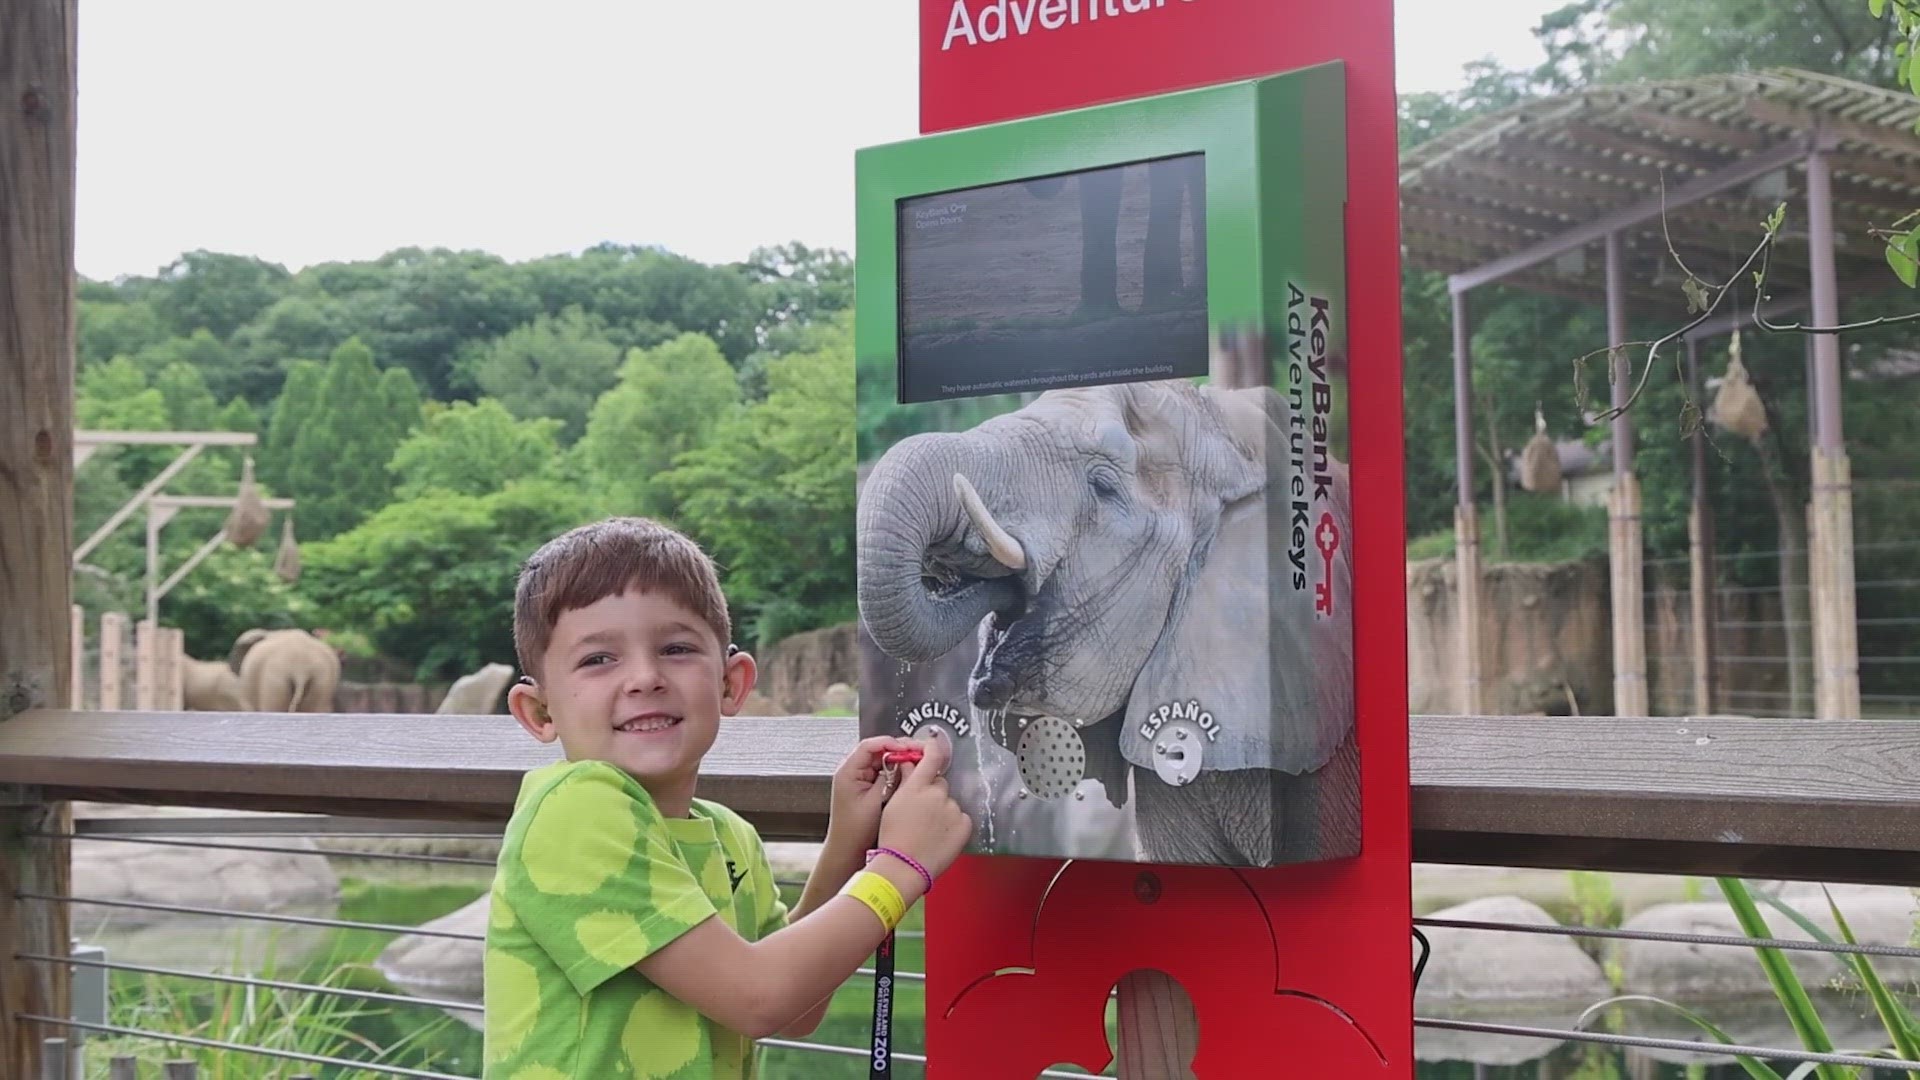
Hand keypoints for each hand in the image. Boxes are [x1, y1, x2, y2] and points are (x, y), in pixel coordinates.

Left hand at [824, 734, 919, 852]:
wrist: (847, 851)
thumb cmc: (855, 832)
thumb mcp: (876, 802)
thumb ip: (891, 779)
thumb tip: (905, 762)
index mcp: (848, 771)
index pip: (870, 745)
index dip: (891, 743)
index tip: (908, 749)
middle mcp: (852, 771)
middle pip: (878, 750)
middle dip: (900, 750)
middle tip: (920, 752)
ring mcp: (860, 779)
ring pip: (883, 760)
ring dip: (900, 760)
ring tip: (919, 762)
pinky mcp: (868, 787)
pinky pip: (885, 772)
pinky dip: (898, 771)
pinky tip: (911, 774)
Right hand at [875, 729, 972, 884]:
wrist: (904, 866)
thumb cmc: (894, 837)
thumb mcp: (894, 803)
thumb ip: (907, 780)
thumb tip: (912, 764)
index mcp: (918, 786)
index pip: (932, 756)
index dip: (935, 747)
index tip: (935, 745)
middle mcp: (938, 794)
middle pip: (940, 784)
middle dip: (933, 792)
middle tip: (921, 812)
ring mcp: (953, 809)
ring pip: (950, 803)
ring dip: (942, 810)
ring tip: (928, 830)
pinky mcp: (964, 825)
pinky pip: (961, 818)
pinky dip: (953, 824)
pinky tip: (939, 836)